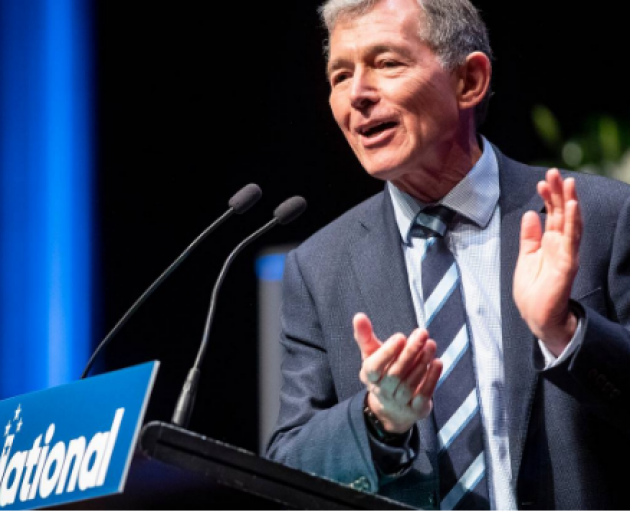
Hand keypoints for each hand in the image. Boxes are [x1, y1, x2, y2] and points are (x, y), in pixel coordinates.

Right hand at [353, 313, 442, 433]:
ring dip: (422, 362)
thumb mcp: (371, 354)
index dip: (387, 352)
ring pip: (410, 383)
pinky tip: (438, 362)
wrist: (392, 408)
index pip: (375, 367)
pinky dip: (432, 379)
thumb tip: (358, 316)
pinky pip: (423, 395)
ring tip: (431, 344)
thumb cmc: (382, 372)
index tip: (400, 336)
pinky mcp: (416, 410)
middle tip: (422, 333)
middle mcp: (383, 391)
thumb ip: (365, 336)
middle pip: (395, 374)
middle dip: (410, 352)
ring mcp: (399, 402)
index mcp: (369, 376)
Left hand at [513, 168, 581, 354]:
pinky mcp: (568, 264)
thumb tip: (531, 213)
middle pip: (562, 213)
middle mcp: (561, 245)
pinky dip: (572, 222)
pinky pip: (571, 240)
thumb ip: (530, 236)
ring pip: (570, 222)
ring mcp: (566, 253)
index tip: (541, 181)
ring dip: (569, 202)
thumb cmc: (533, 291)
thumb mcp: (526, 257)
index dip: (547, 197)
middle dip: (558, 192)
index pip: (552, 214)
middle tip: (554, 172)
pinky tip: (572, 206)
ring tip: (567, 182)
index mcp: (550, 243)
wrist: (537, 317)